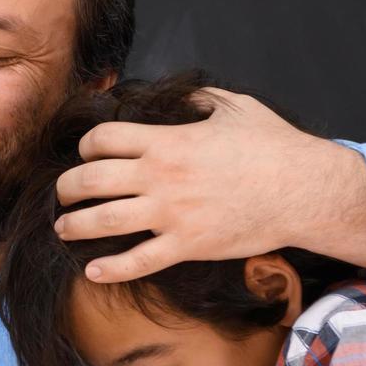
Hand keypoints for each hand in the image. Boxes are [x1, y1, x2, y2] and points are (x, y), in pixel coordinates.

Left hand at [52, 88, 365, 281]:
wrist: (303, 190)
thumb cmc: (273, 146)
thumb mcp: (234, 107)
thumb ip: (200, 99)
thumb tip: (183, 95)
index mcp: (167, 140)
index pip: (103, 139)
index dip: (87, 145)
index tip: (87, 153)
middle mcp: (160, 177)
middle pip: (91, 179)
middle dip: (67, 187)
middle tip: (62, 193)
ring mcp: (171, 214)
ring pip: (103, 221)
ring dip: (74, 225)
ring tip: (63, 227)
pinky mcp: (187, 246)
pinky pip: (138, 261)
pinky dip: (110, 269)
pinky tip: (92, 270)